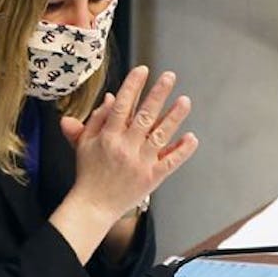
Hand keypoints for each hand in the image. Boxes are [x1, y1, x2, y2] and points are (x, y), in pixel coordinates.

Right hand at [59, 65, 198, 224]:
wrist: (93, 206)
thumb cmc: (88, 173)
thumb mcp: (85, 143)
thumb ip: (97, 119)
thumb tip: (110, 97)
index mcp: (108, 137)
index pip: (122, 106)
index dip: (132, 86)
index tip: (143, 70)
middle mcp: (125, 148)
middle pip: (145, 116)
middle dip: (158, 94)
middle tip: (170, 76)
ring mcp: (140, 163)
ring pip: (161, 135)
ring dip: (174, 117)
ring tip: (185, 100)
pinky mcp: (152, 178)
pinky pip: (170, 162)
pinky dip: (182, 150)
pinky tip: (192, 137)